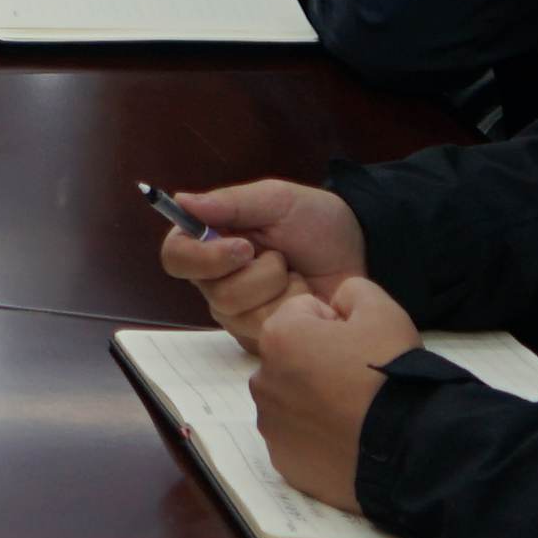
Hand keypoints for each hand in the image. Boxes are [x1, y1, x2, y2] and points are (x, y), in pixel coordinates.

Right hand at [151, 175, 368, 333]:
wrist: (362, 254)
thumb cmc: (316, 222)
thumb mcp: (277, 201)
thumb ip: (231, 202)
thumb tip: (182, 201)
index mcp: (211, 242)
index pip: (176, 257)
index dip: (202, 256)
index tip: (243, 247)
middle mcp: (217, 280)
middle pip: (213, 292)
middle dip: (259, 275)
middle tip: (284, 258)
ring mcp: (240, 313)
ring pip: (241, 316)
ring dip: (281, 292)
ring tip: (298, 276)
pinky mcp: (264, 336)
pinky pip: (267, 334)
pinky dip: (294, 312)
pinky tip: (308, 300)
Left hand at [236, 274, 428, 514]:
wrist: (411, 447)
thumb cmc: (391, 373)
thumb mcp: (382, 309)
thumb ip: (351, 291)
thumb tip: (336, 304)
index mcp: (278, 338)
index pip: (304, 314)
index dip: (338, 325)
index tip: (361, 347)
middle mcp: (262, 382)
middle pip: (293, 359)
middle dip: (319, 363)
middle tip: (359, 382)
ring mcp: (271, 428)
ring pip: (291, 400)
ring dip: (314, 401)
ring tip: (355, 413)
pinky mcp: (285, 463)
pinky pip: (297, 439)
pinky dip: (316, 438)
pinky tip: (346, 439)